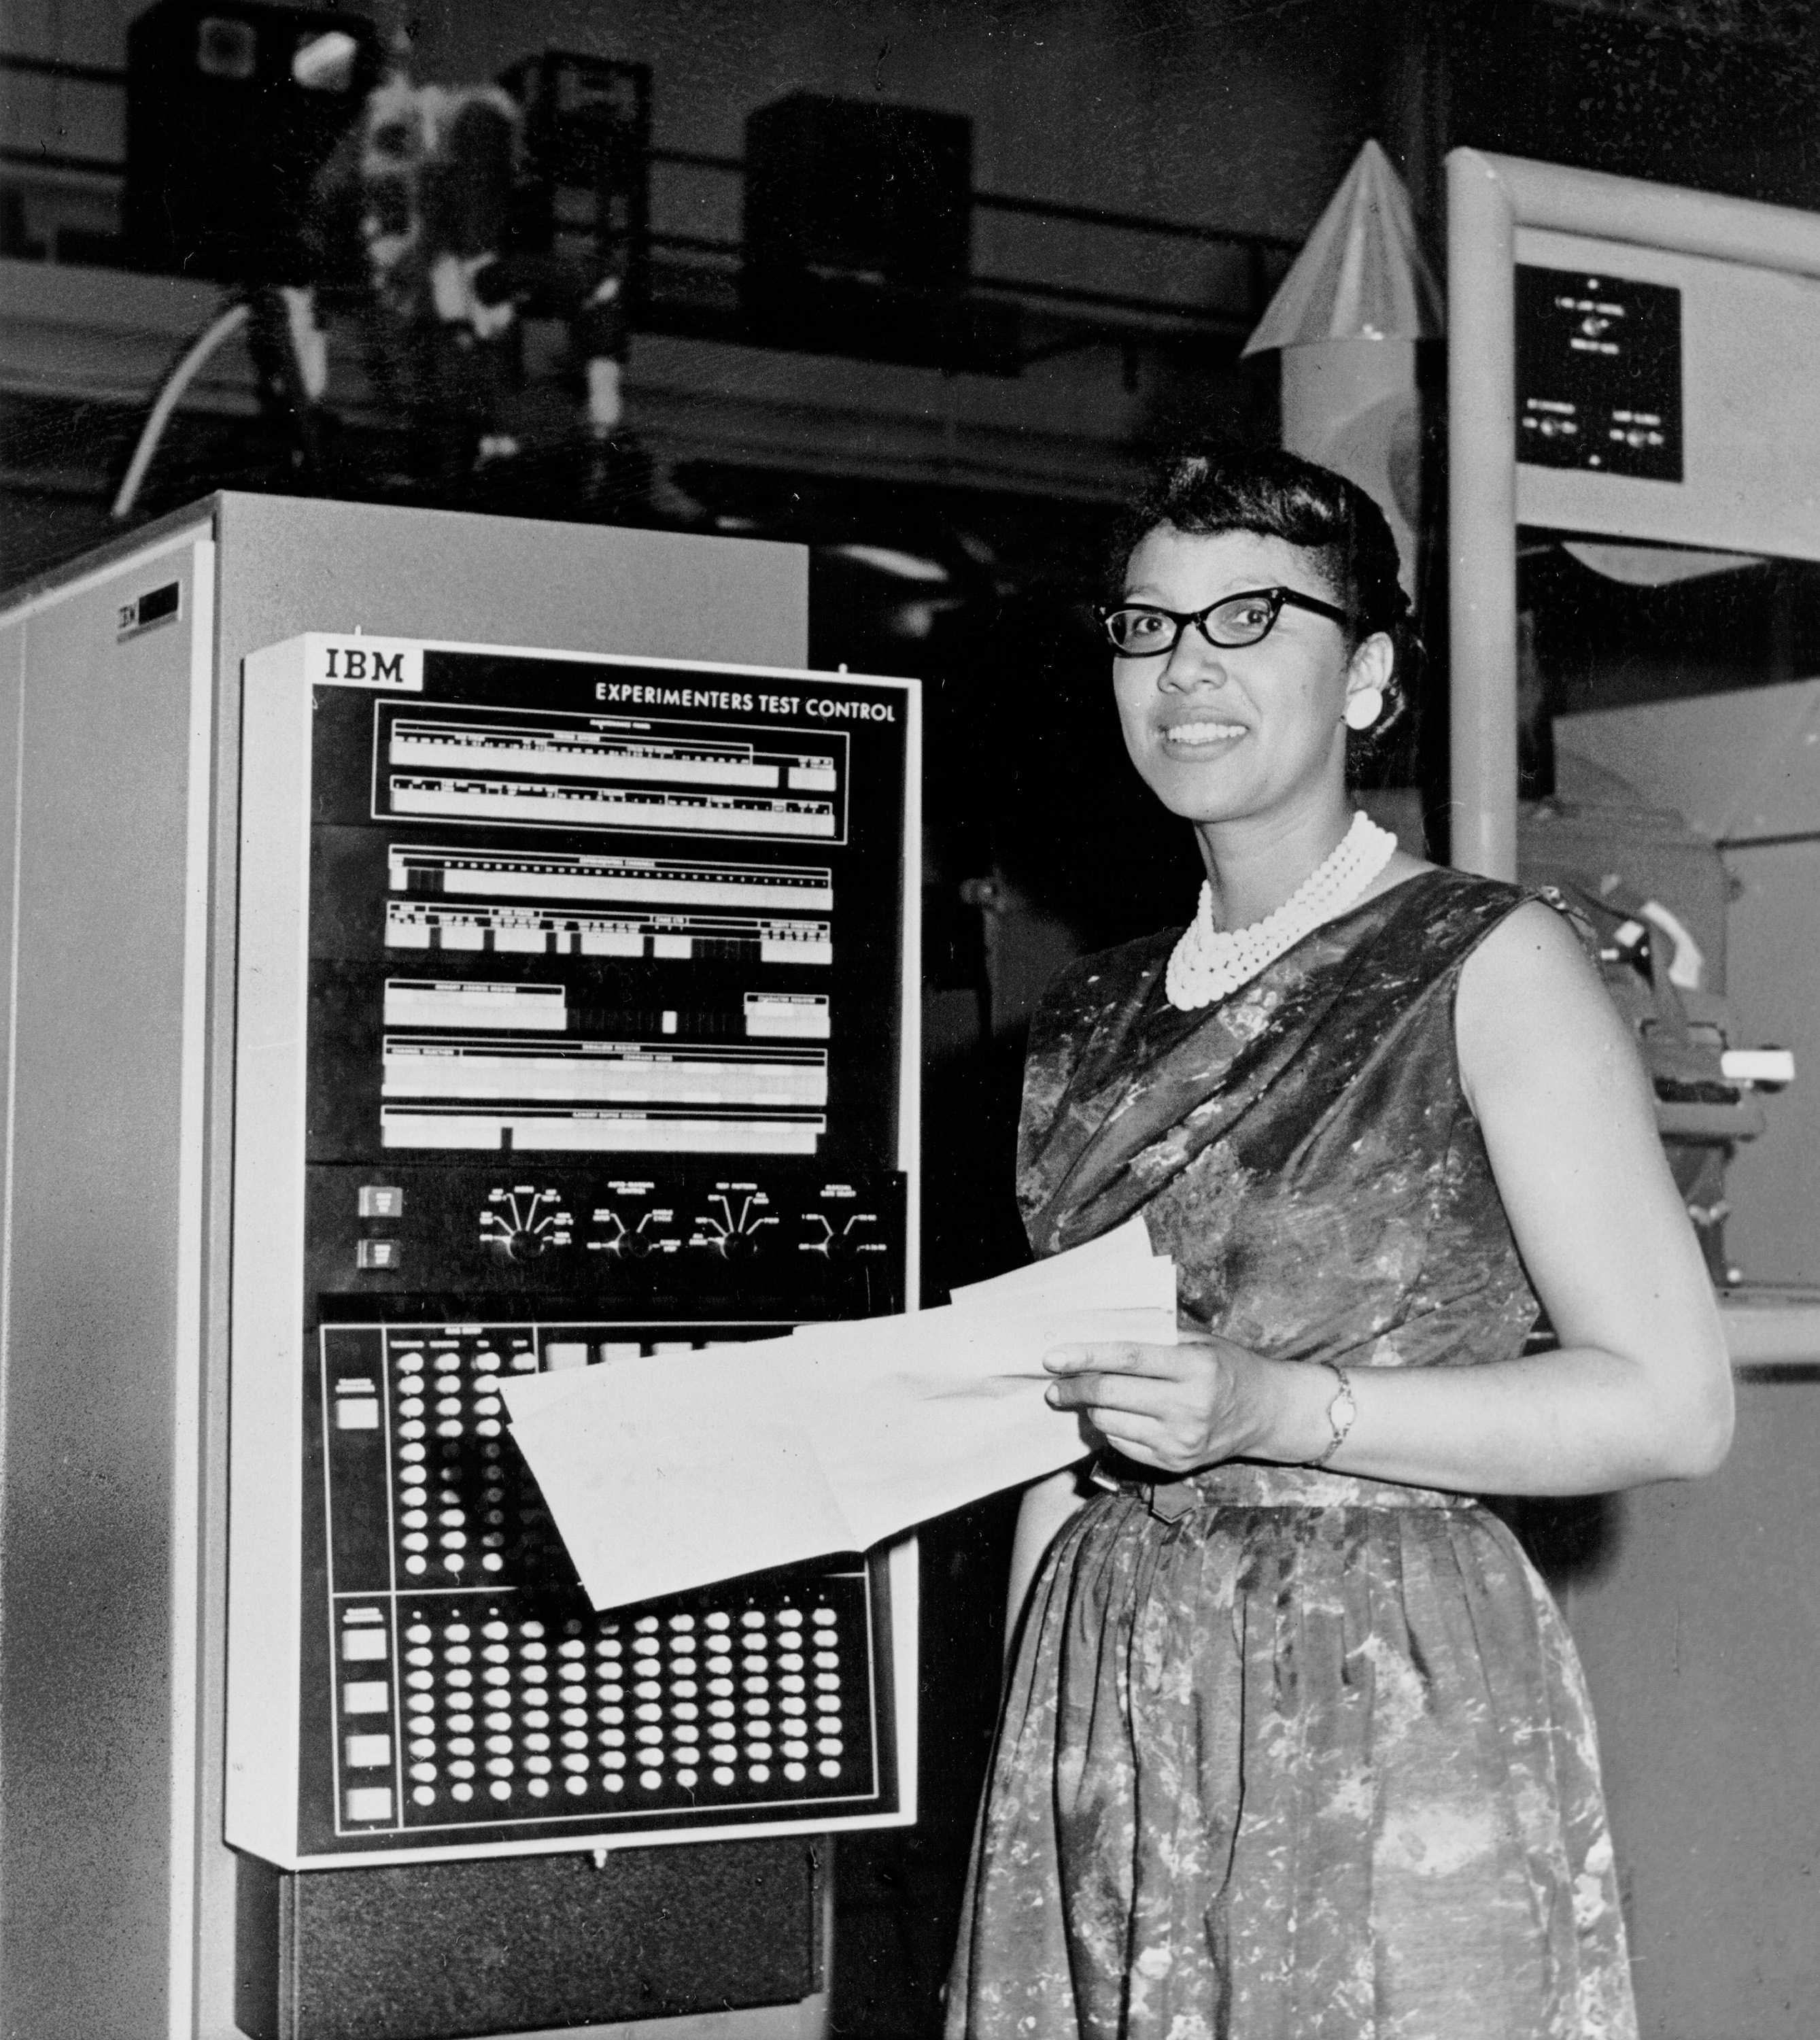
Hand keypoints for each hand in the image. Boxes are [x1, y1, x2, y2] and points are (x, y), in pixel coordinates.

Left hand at [1043, 1333, 1275, 1474]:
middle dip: (1074, 1388)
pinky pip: (1122, 1444)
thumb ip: (1154, 1339)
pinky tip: (1112, 1415)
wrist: (1266, 1413)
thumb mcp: (1199, 1341)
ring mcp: (1182, 1440)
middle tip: (1054, 1385)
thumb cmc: (1227, 1367)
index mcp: (1196, 1367)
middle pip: (1112, 1394)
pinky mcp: (1175, 1464)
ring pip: (1111, 1423)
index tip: (1053, 1357)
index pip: (1128, 1359)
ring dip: (1089, 1409)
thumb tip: (1096, 1335)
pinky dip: (1109, 1428)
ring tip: (1086, 1397)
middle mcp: (1189, 1406)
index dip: (1086, 1357)